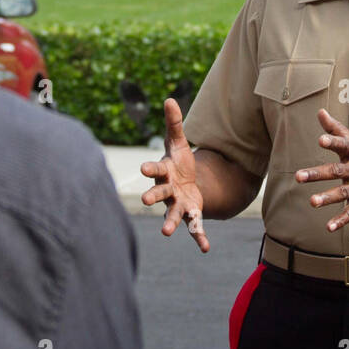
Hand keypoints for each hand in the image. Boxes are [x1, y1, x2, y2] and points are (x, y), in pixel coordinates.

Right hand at [140, 98, 209, 251]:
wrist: (187, 184)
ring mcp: (177, 205)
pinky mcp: (190, 215)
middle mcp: (168, 191)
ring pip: (172, 214)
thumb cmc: (179, 162)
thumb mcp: (179, 142)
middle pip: (159, 194)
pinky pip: (194, 228)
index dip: (150, 169)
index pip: (155, 170)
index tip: (143, 169)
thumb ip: (174, 124)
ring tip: (165, 232)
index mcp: (164, 172)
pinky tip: (206, 248)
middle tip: (144, 200)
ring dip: (168, 222)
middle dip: (153, 196)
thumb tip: (170, 99)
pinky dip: (199, 238)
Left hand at [294, 109, 348, 231]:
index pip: (344, 145)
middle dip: (318, 173)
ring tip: (312, 201)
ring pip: (343, 193)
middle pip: (337, 171)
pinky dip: (341, 220)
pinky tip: (328, 227)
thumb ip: (335, 129)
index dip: (333, 142)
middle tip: (298, 176)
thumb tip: (320, 111)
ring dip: (327, 198)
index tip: (321, 139)